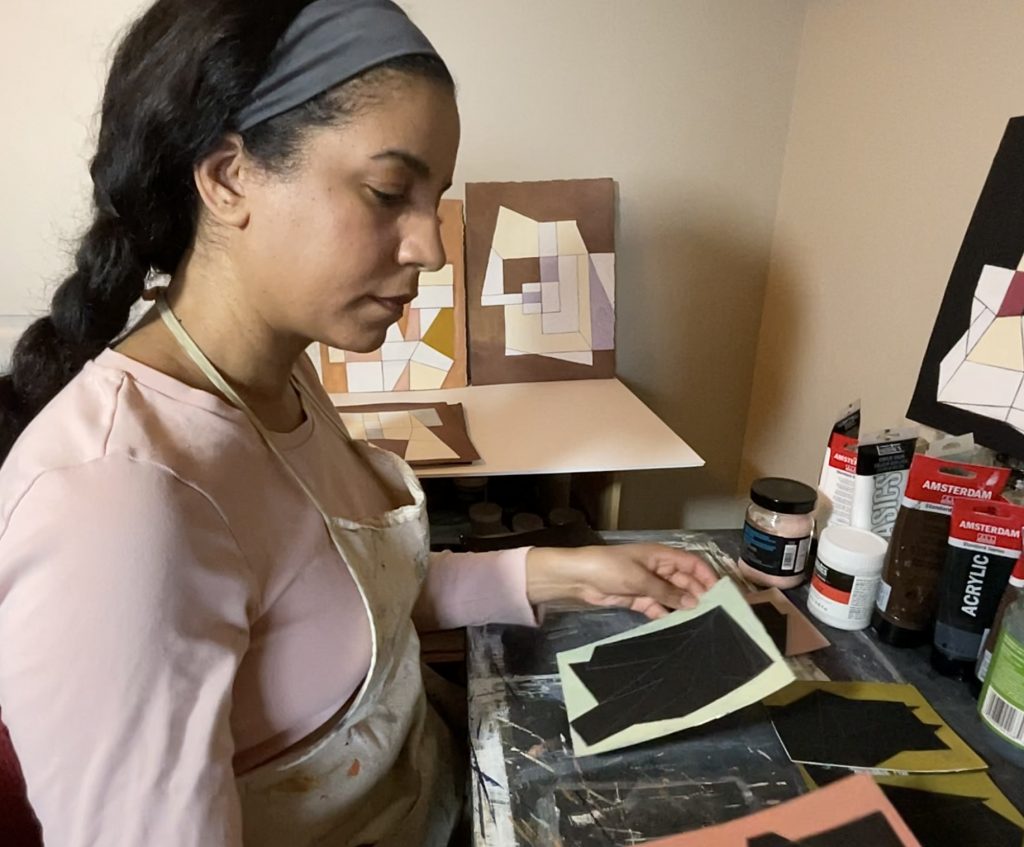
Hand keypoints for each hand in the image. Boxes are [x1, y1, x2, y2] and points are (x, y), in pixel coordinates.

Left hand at [525, 544, 718, 618]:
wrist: (578, 578)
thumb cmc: (610, 568)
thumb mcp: (640, 579)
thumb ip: (667, 592)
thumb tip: (695, 602)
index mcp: (661, 556)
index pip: (692, 563)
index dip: (707, 576)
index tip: (722, 594)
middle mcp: (658, 569)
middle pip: (685, 581)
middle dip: (698, 595)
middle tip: (715, 615)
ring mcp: (648, 585)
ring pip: (673, 596)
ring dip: (684, 608)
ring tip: (700, 625)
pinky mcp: (638, 599)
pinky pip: (658, 608)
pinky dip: (667, 616)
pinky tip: (677, 628)